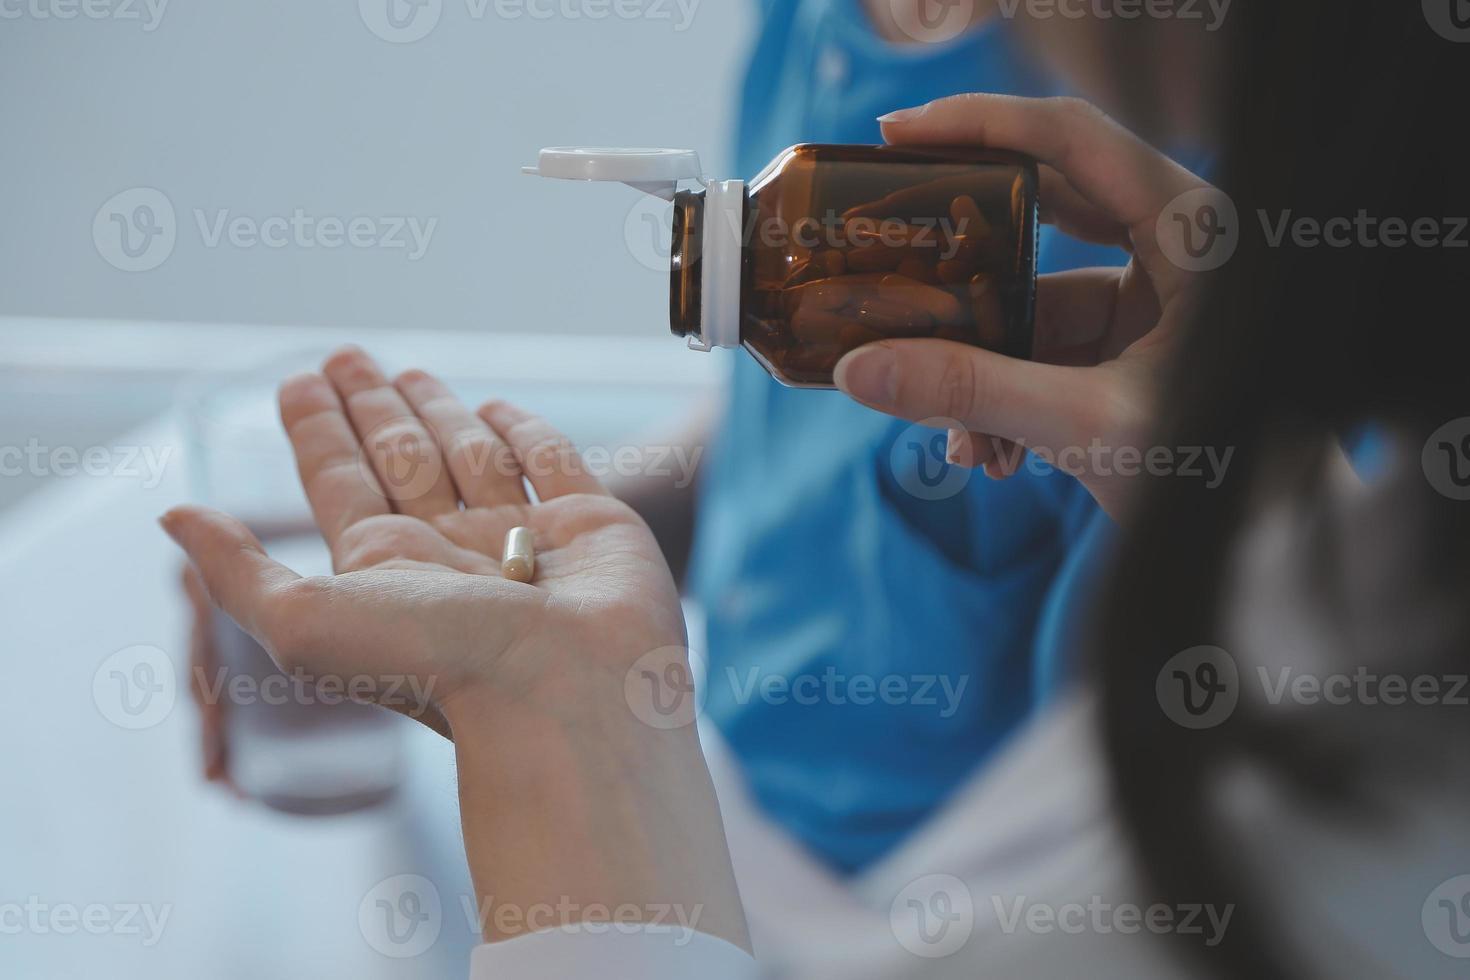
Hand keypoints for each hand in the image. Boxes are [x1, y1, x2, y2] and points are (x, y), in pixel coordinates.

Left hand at [161, 345, 685, 738]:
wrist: (566, 694)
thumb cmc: (436, 665)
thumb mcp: (303, 623)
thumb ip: (237, 570)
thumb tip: (172, 515)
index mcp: (384, 568)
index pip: (340, 480)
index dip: (316, 431)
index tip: (299, 382)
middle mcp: (450, 550)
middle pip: (401, 460)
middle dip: (370, 409)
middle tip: (346, 356)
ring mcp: (523, 535)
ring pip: (470, 455)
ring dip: (436, 410)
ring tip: (407, 371)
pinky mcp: (592, 524)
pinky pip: (550, 462)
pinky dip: (525, 430)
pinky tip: (497, 407)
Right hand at [837, 94, 1214, 518]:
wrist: (1277, 552)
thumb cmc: (1227, 478)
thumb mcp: (1091, 426)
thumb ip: (973, 392)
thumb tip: (861, 369)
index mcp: (1195, 231)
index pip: (1074, 140)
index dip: (980, 124)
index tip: (895, 131)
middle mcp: (1177, 249)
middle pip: (1042, 209)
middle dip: (960, 254)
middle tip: (883, 235)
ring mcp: (1155, 301)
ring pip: (1036, 301)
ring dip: (984, 364)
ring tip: (960, 436)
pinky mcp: (1137, 348)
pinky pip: (1050, 351)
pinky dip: (1012, 395)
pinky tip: (995, 457)